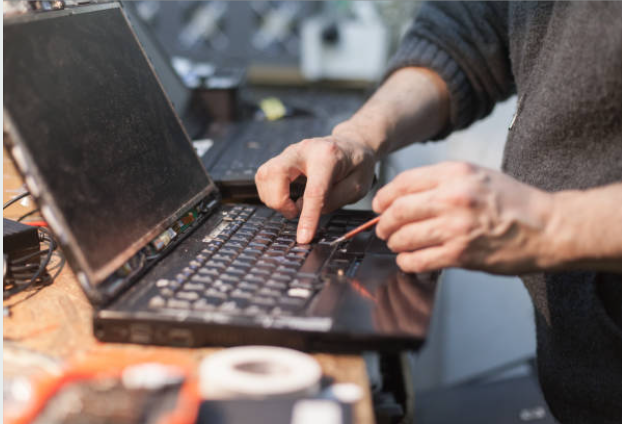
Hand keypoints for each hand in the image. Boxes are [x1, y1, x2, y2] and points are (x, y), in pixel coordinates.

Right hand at [256, 131, 375, 243]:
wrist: (351, 144)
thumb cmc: (357, 165)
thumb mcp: (359, 186)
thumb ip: (336, 200)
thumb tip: (308, 211)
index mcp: (327, 156)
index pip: (313, 191)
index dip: (307, 217)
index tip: (303, 237)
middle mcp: (304, 150)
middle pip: (275, 174)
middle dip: (279, 201)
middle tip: (294, 213)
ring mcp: (289, 152)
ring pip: (264, 175)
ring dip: (273, 198)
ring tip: (293, 206)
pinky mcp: (281, 158)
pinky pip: (264, 176)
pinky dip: (271, 193)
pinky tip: (287, 197)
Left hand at [372, 162, 554, 273]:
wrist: (547, 227)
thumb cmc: (514, 202)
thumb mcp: (478, 175)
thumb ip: (442, 180)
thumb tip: (405, 195)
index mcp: (455, 173)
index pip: (403, 183)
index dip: (384, 197)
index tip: (379, 206)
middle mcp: (452, 197)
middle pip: (398, 210)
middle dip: (384, 223)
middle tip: (383, 229)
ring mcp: (455, 227)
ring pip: (404, 236)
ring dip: (395, 243)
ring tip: (397, 244)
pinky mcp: (460, 254)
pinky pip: (418, 260)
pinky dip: (407, 262)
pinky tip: (409, 260)